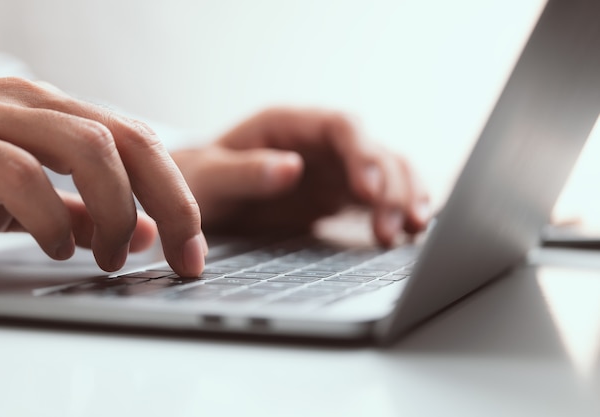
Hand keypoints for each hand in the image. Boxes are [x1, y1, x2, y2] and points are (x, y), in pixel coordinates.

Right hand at [0, 77, 206, 275]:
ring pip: (92, 147)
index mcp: (57, 112)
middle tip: (182, 256)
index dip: (178, 196)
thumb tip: (144, 234)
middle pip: (132, 139)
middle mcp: (33, 104)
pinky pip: (22, 176)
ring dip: (117, 211)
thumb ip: (82, 212)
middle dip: (171, 202)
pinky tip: (56, 247)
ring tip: (112, 258)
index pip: (141, 142)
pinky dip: (51, 219)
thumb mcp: (28, 197)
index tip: (193, 249)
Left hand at [171, 108, 429, 245]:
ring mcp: (333, 169)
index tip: (370, 189)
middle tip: (394, 227)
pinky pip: (380, 200)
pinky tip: (410, 233)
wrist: (200, 199)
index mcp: (288, 124)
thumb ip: (245, 172)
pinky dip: (398, 212)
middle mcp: (319, 143)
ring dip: (406, 198)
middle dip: (392, 187)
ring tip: (414, 231)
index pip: (341, 127)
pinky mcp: (339, 197)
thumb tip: (291, 168)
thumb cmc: (197, 180)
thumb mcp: (208, 177)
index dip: (363, 154)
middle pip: (375, 152)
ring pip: (388, 174)